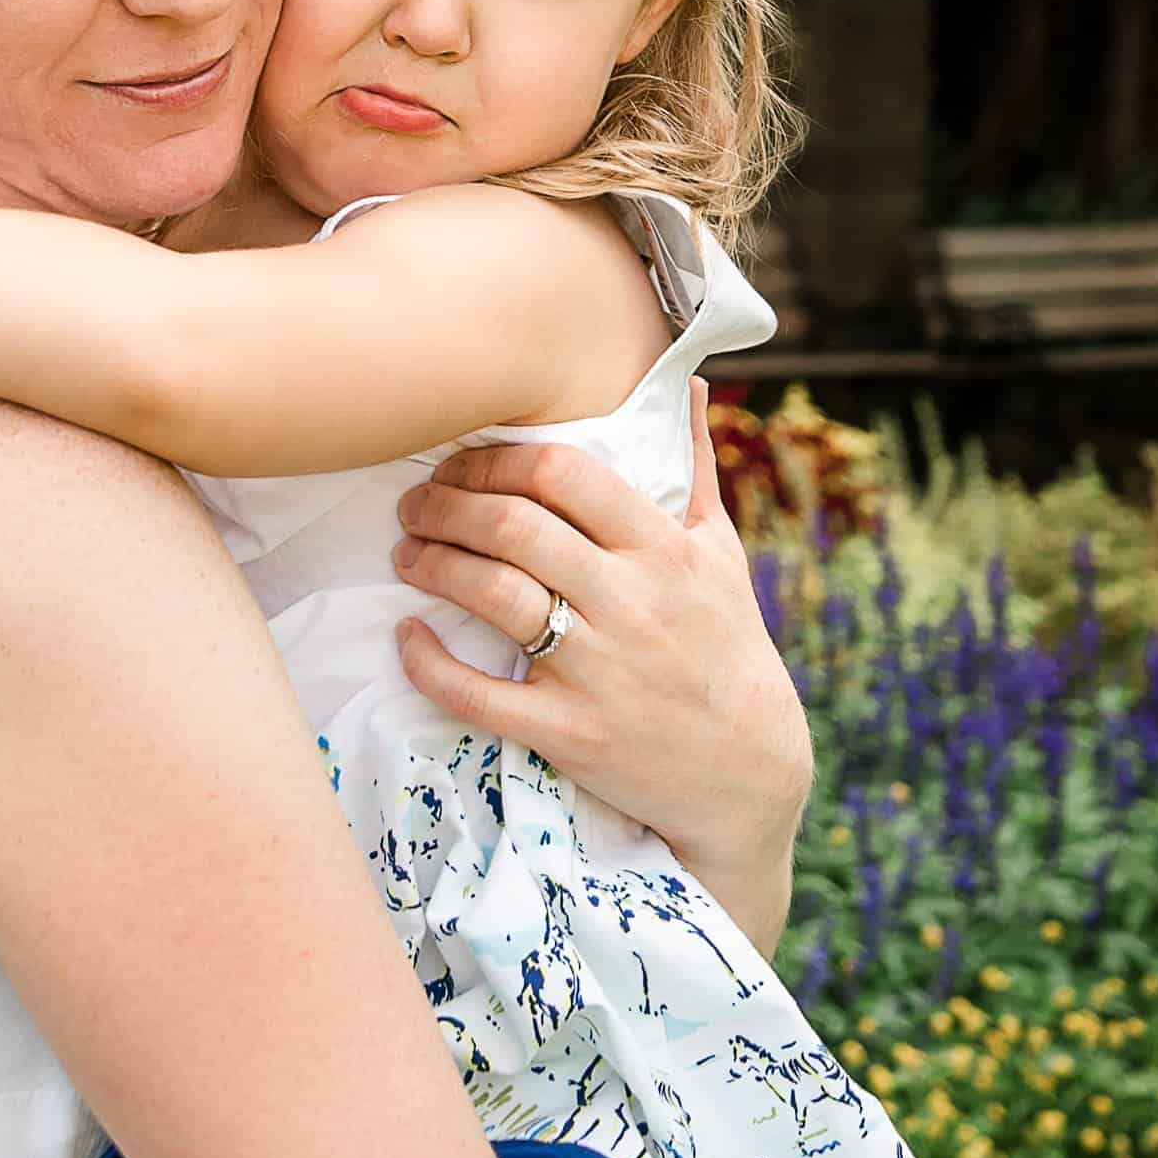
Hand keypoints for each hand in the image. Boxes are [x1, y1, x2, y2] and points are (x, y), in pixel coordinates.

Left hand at [390, 380, 810, 945]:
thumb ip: (695, 468)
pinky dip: (431, 662)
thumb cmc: (727, 647)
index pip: (565, 473)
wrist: (751, 771)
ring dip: (432, 565)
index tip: (461, 466)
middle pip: (514, 527)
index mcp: (663, 549)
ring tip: (407, 554)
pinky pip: (481, 693)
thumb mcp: (721, 553)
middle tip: (414, 505)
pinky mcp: (571, 732)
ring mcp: (599, 669)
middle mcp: (630, 602)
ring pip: (493, 595)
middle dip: (447, 506)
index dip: (497, 459)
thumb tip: (691, 385)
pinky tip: (406, 636)